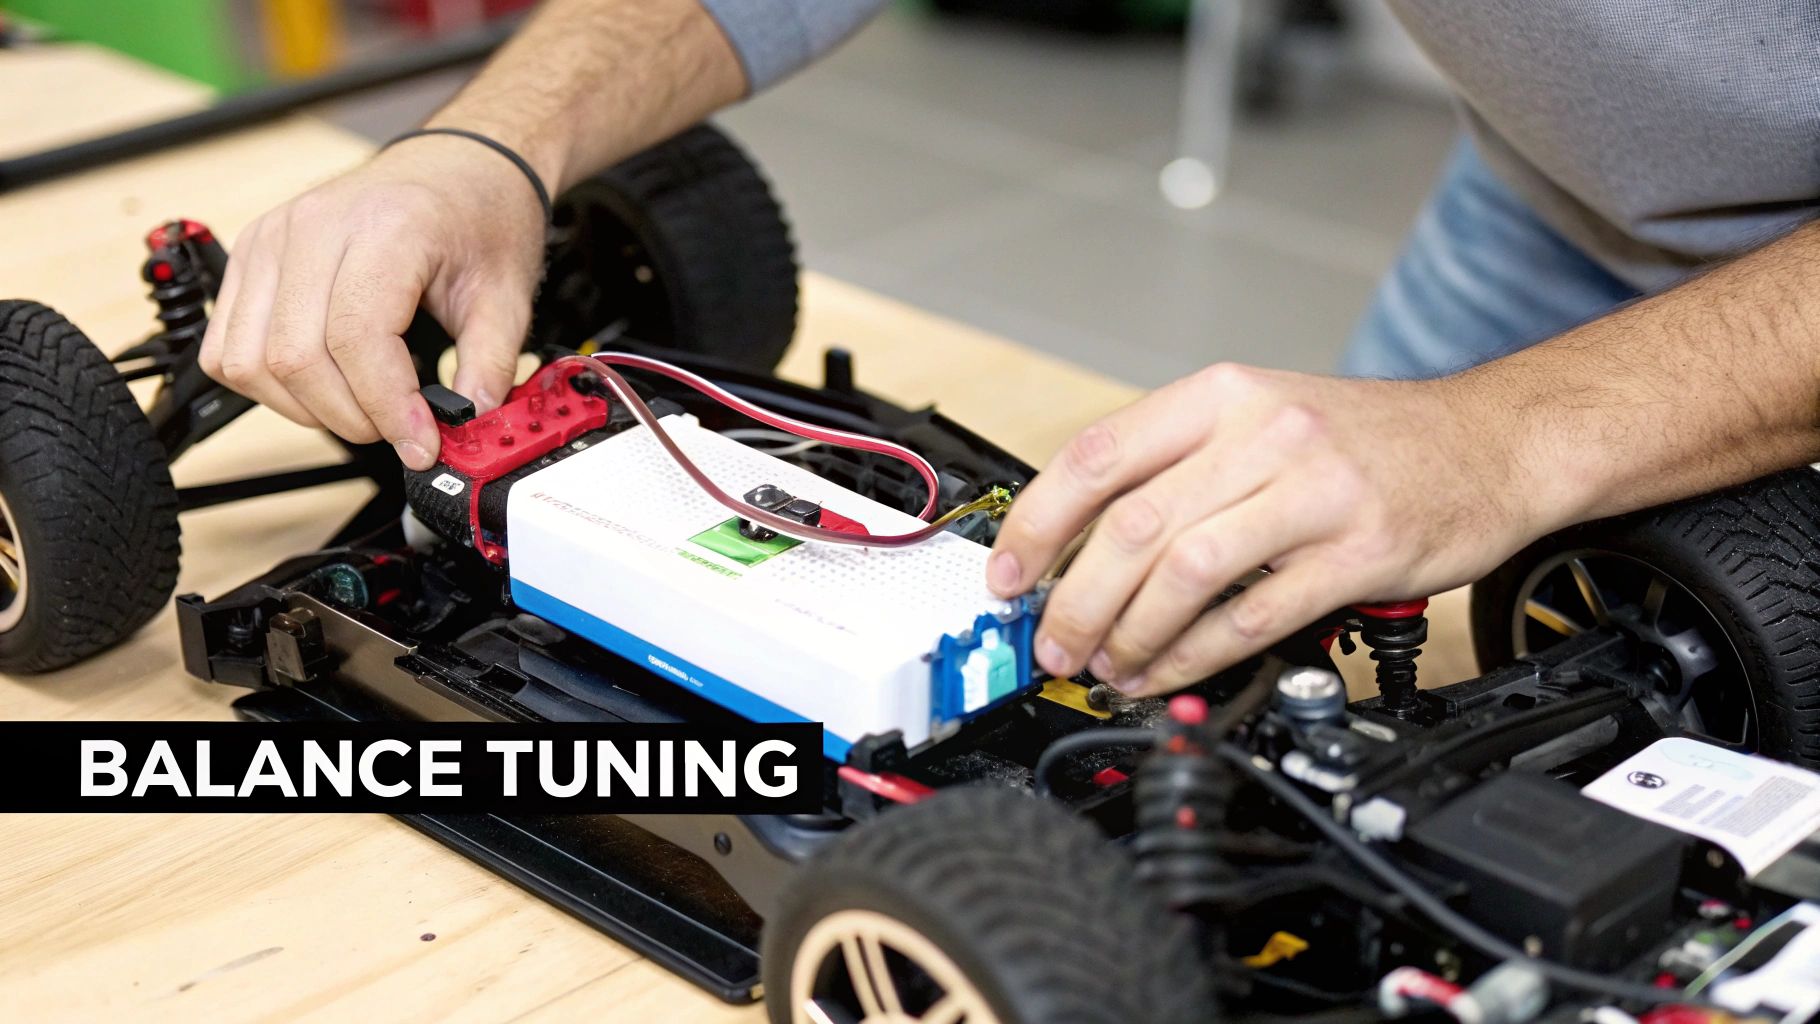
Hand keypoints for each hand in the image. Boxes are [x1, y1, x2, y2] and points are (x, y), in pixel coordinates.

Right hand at [200, 134, 548, 468]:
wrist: (457, 166)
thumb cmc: (477, 216)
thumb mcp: (507, 295)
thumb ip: (490, 366)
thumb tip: (467, 426)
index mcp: (384, 228)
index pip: (355, 337)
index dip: (386, 406)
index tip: (420, 442)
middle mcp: (314, 227)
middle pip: (295, 357)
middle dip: (351, 417)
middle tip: (398, 428)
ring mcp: (271, 239)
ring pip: (250, 360)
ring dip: (305, 407)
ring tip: (362, 406)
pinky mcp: (250, 255)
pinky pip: (226, 346)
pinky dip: (266, 384)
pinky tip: (320, 382)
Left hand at [985, 363, 1539, 696]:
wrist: (1492, 443)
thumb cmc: (1367, 440)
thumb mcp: (1262, 416)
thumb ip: (1178, 466)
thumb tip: (1081, 540)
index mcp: (1222, 396)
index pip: (1099, 455)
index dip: (1038, 523)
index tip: (1009, 574)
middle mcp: (1263, 434)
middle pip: (1133, 526)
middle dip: (1074, 599)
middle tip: (1052, 643)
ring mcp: (1313, 492)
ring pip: (1184, 572)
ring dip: (1129, 634)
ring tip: (1107, 665)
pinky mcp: (1357, 553)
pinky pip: (1252, 615)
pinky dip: (1195, 656)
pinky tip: (1168, 673)